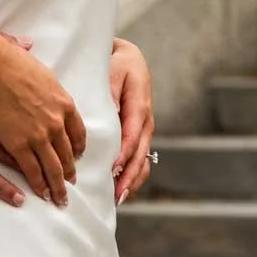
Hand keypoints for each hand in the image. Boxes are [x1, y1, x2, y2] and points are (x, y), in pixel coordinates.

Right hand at [0, 35, 86, 206]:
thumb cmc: (4, 57)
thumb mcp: (27, 57)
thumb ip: (29, 58)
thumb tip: (26, 44)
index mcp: (63, 101)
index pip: (77, 131)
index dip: (77, 147)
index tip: (76, 156)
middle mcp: (56, 121)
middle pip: (67, 153)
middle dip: (70, 170)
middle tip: (71, 183)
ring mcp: (39, 135)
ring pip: (53, 167)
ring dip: (58, 185)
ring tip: (59, 198)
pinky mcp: (19, 144)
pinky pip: (32, 170)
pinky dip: (39, 184)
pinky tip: (41, 194)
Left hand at [110, 35, 154, 204]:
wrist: (127, 58)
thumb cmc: (116, 64)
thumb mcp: (113, 72)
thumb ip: (111, 93)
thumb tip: (110, 113)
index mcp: (139, 107)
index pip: (132, 135)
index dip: (124, 154)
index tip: (113, 169)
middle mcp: (145, 121)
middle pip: (140, 154)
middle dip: (129, 176)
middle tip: (117, 195)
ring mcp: (144, 130)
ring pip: (143, 160)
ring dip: (133, 180)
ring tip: (119, 198)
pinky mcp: (140, 134)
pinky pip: (140, 157)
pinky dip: (133, 174)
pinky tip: (122, 189)